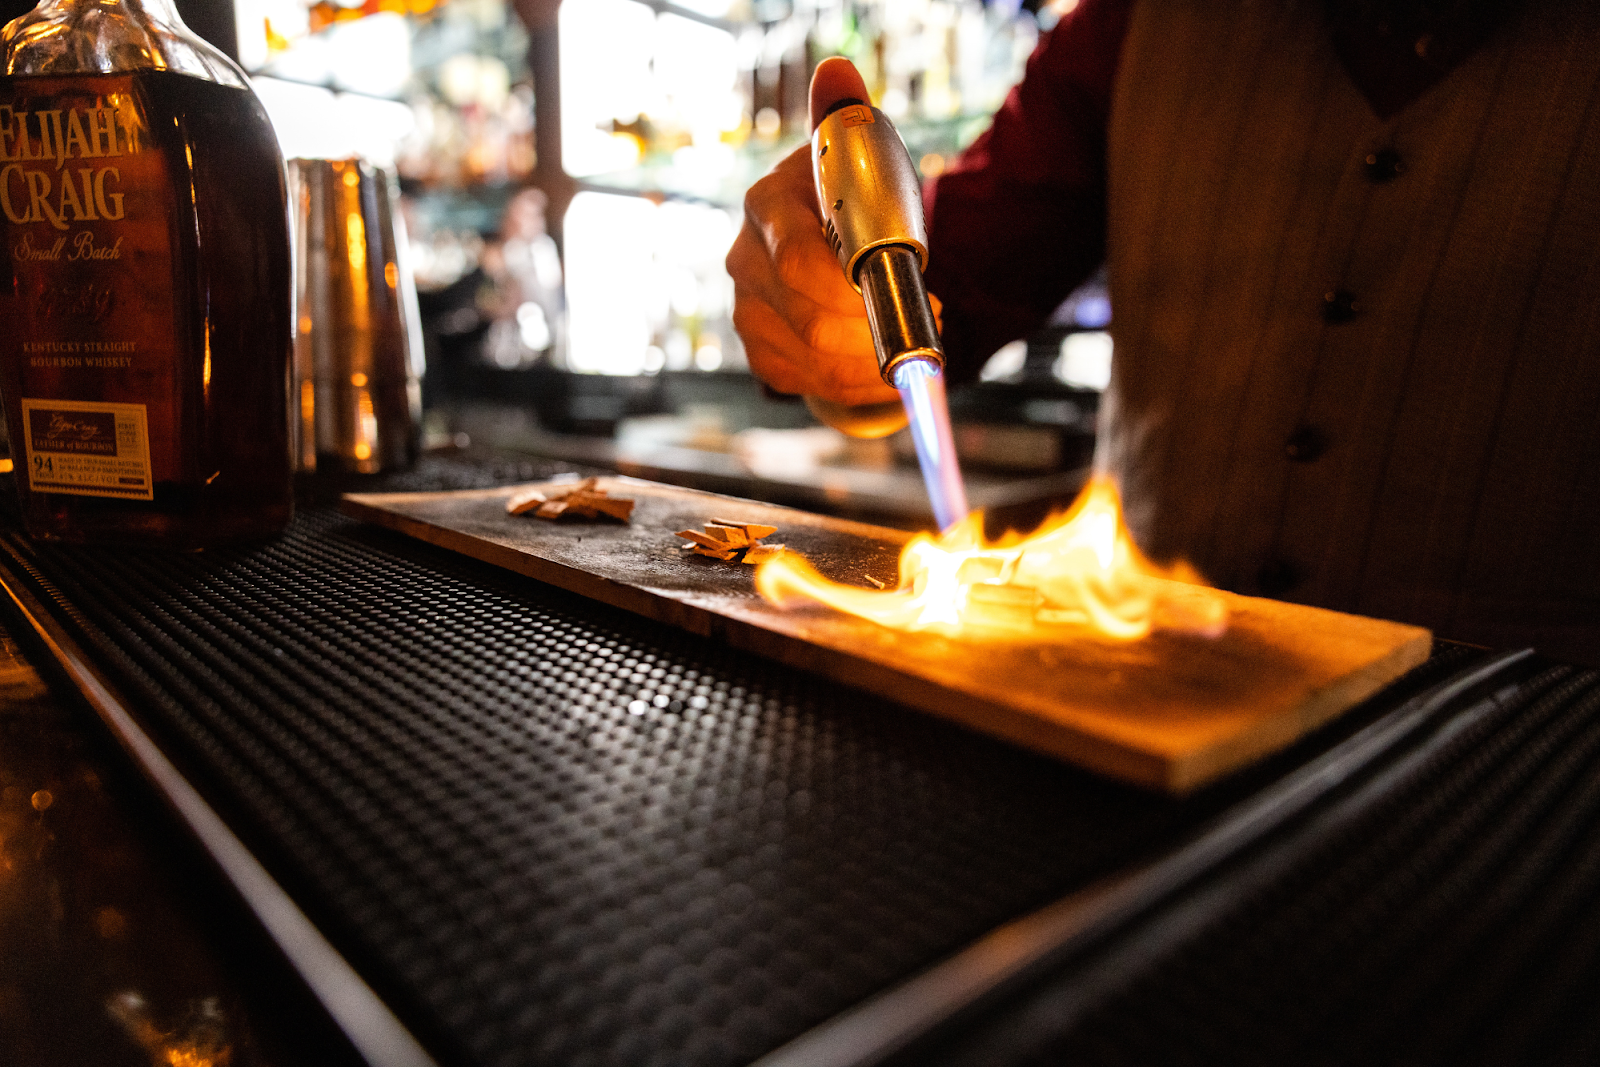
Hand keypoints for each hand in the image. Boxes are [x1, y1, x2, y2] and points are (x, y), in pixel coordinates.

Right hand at [726, 58, 906, 406]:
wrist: (831, 242)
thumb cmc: (850, 197)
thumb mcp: (856, 156)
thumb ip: (846, 116)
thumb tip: (838, 72)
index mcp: (767, 205)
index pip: (801, 264)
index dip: (859, 291)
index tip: (914, 288)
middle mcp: (745, 260)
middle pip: (813, 322)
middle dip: (881, 330)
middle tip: (928, 320)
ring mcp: (747, 312)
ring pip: (816, 362)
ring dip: (876, 360)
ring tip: (915, 340)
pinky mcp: (761, 354)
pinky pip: (812, 385)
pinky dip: (859, 384)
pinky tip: (883, 363)